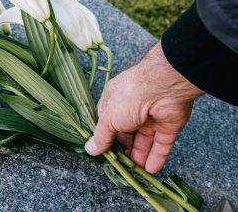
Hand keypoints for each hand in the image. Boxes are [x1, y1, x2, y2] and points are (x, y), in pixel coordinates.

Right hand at [85, 41, 202, 172]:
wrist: (163, 88)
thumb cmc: (129, 97)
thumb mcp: (108, 118)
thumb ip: (101, 136)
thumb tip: (90, 149)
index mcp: (115, 103)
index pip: (108, 124)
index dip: (106, 139)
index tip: (104, 154)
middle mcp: (132, 109)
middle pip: (127, 135)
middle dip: (123, 151)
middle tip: (120, 166)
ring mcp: (151, 118)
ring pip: (144, 141)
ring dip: (139, 156)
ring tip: (135, 171)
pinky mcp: (168, 126)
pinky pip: (162, 144)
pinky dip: (157, 157)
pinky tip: (151, 169)